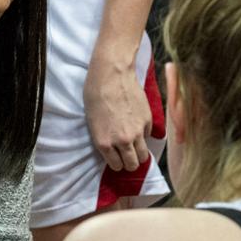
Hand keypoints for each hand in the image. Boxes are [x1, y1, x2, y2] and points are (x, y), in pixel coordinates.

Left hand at [84, 56, 151, 171]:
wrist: (112, 74)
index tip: (117, 158)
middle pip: (133, 165)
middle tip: (128, 156)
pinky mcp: (148, 121)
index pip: (116, 166)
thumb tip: (113, 148)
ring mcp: (137, 132)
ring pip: (144, 156)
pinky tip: (137, 125)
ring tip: (135, 147)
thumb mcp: (92, 122)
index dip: (117, 163)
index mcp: (104, 143)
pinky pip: (148, 136)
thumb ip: (104, 139)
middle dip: (130, 163)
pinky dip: (144, 135)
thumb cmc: (95, 94)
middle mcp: (122, 141)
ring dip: (140, 154)